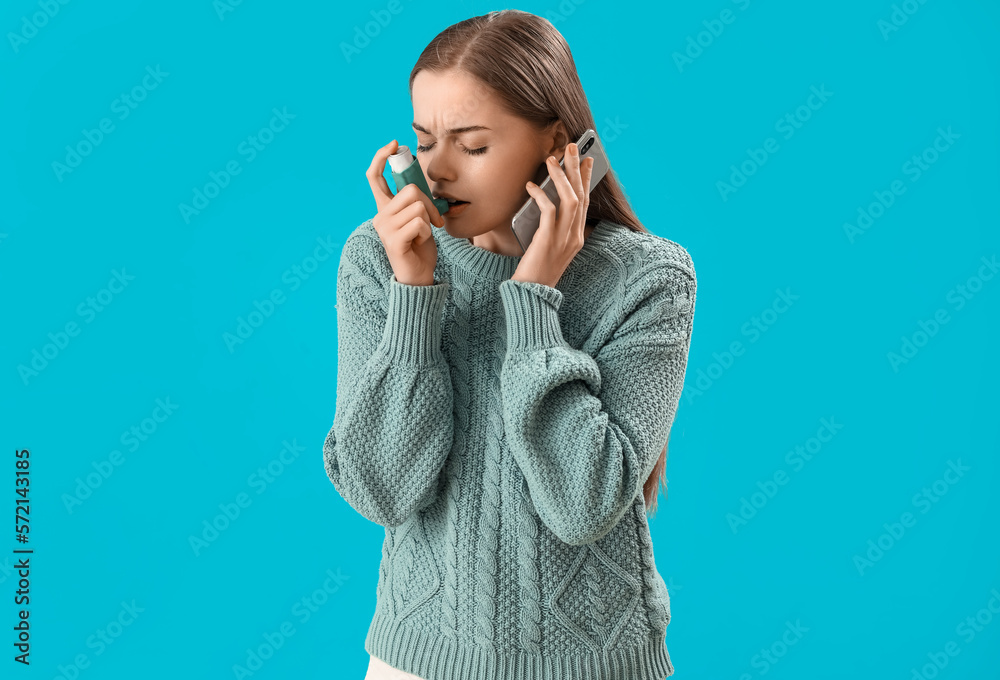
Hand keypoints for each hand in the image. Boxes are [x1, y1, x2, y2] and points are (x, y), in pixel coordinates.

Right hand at [367, 139, 444, 286]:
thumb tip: (420, 182)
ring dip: (429, 221)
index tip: (394, 144)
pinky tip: (420, 243)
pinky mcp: (394, 241)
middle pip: (410, 190)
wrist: (418, 276)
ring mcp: (384, 228)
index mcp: (384, 208)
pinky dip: (427, 233)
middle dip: (429, 203)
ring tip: (424, 235)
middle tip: (435, 220)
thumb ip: (415, 201)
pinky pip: (419, 224)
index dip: (381, 157)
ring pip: (417, 207)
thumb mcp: (418, 219)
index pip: (374, 177)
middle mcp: (380, 216)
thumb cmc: (419, 247)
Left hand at [511, 141, 594, 287]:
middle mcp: (575, 235)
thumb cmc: (536, 272)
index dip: (586, 179)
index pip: (585, 201)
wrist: (532, 294)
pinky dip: (541, 195)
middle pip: (580, 195)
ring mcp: (564, 238)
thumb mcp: (551, 248)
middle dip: (576, 168)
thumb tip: (545, 202)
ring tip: (551, 159)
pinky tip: (532, 186)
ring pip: (569, 199)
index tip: (586, 159)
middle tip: (572, 147)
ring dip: (561, 176)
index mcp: (577, 237)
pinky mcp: (549, 239)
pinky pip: (549, 210)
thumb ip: (553, 228)